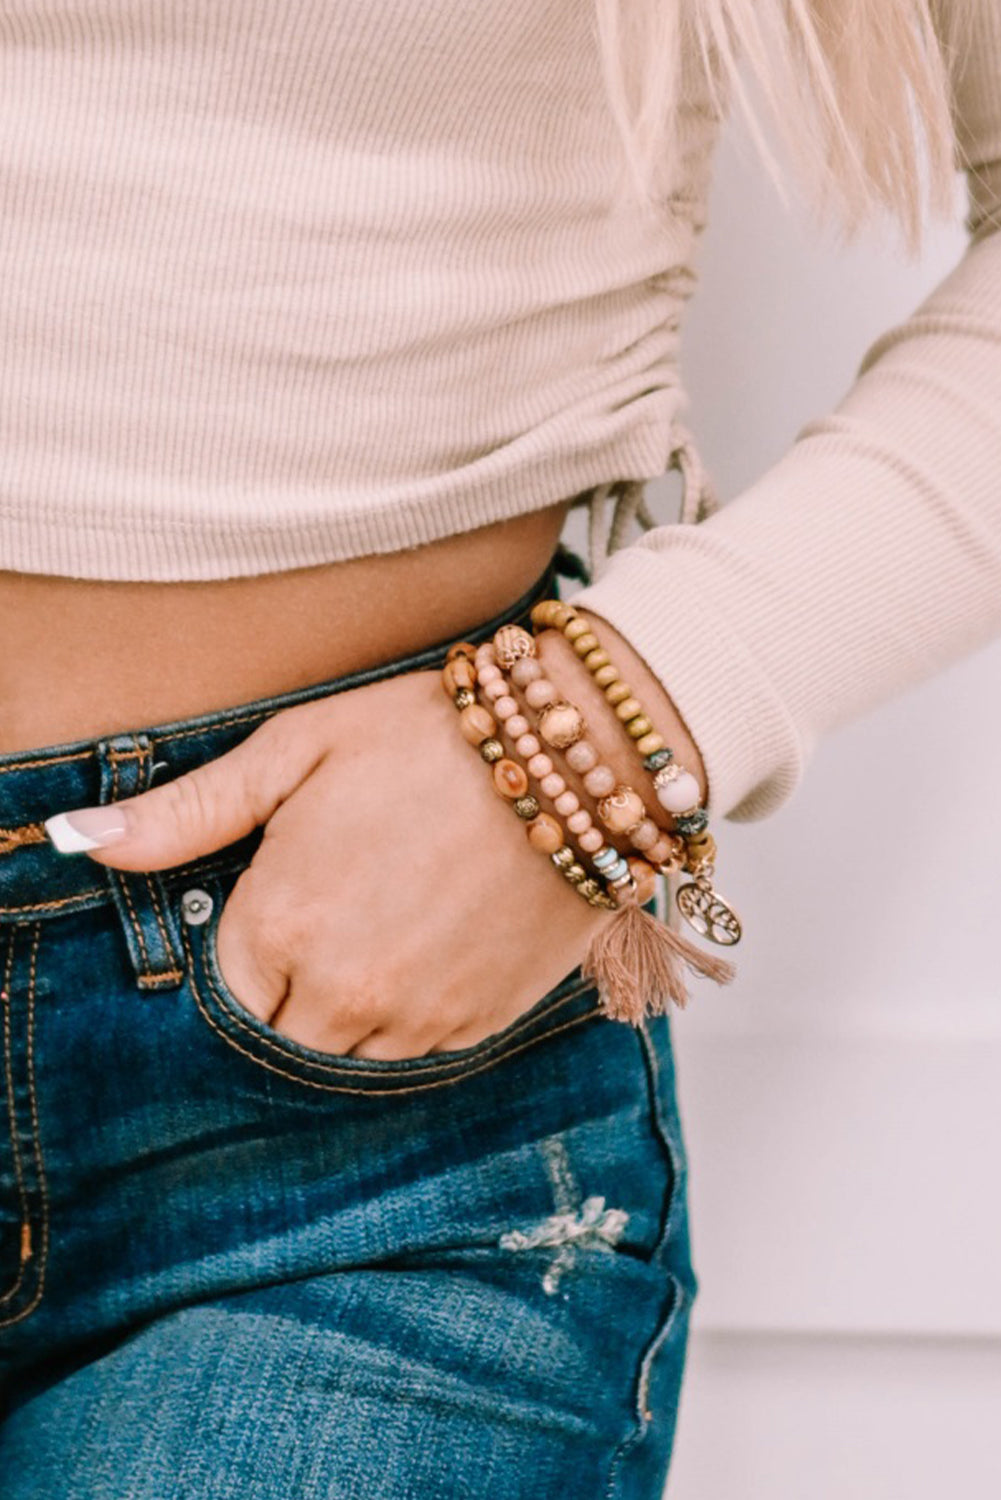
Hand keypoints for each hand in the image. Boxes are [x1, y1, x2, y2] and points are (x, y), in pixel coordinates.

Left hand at [46, 670, 609, 1058]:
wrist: (578, 755)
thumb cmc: (428, 736)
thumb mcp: (297, 750)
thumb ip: (187, 811)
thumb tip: (82, 842)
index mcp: (281, 925)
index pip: (222, 991)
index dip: (248, 946)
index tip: (284, 903)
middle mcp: (341, 992)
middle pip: (279, 1034)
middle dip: (291, 987)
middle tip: (338, 913)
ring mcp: (415, 1019)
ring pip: (344, 1057)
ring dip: (348, 1009)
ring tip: (387, 926)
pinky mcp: (477, 1028)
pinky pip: (415, 1054)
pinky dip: (410, 1014)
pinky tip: (433, 943)